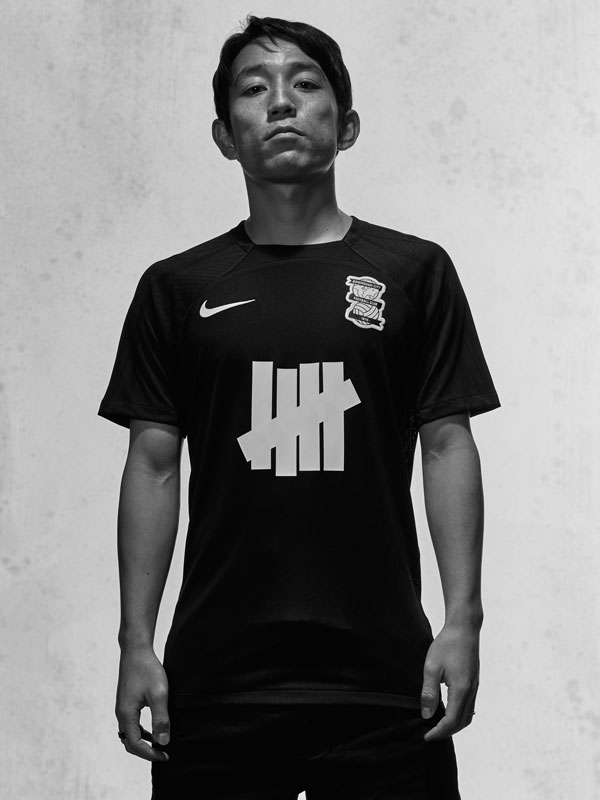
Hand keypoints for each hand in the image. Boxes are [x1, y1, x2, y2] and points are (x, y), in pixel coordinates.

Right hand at [115, 648, 170, 761]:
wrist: (136, 650)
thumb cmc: (148, 670)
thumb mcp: (159, 694)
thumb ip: (161, 719)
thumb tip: (163, 743)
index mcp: (126, 714)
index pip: (135, 745)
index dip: (150, 754)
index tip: (166, 756)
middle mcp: (120, 713)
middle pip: (129, 743)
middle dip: (146, 751)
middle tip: (163, 754)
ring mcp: (122, 707)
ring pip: (129, 734)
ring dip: (143, 742)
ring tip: (160, 744)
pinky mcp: (126, 702)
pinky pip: (130, 725)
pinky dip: (141, 732)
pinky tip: (153, 729)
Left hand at [420, 624, 479, 740]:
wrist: (464, 628)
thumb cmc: (446, 644)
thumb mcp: (431, 667)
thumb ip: (429, 693)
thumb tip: (427, 715)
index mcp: (461, 689)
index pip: (451, 721)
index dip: (438, 732)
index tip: (426, 736)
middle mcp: (471, 691)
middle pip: (461, 723)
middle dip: (446, 732)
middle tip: (429, 733)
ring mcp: (475, 687)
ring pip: (467, 716)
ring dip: (454, 725)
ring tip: (437, 725)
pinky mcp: (474, 682)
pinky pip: (469, 707)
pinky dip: (459, 716)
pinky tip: (448, 712)